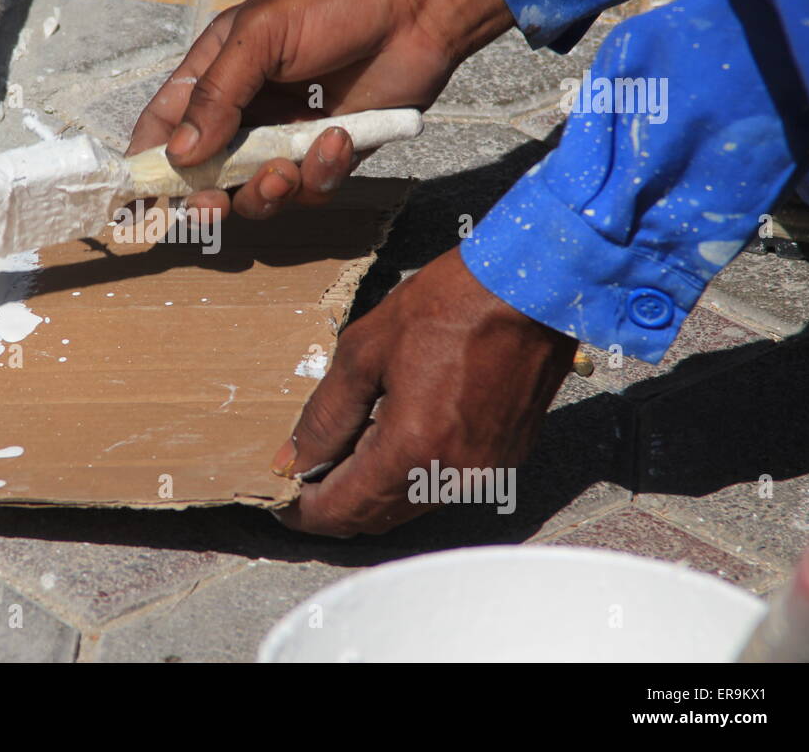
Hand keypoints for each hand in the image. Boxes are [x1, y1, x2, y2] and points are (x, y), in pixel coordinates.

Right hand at [125, 0, 512, 220]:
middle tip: (215, 206)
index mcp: (217, 72)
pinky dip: (320, 175)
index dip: (148, 163)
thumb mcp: (263, 35)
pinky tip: (338, 140)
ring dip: (265, 193)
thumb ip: (218, 94)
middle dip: (207, 197)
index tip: (137, 200)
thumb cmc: (336, 3)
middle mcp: (246, 110)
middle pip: (206, 175)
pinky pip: (310, 188)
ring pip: (256, 192)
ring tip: (284, 172)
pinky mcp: (329, 155)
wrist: (420, 9)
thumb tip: (179, 155)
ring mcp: (287, 136)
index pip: (165, 125)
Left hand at [271, 247, 577, 536]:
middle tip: (303, 475)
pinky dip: (407, 478)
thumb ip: (326, 415)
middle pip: (375, 517)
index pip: (343, 509)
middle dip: (333, 504)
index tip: (279, 496)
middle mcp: (450, 476)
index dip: (303, 510)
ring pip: (408, 506)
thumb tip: (294, 458)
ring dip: (370, 492)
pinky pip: (440, 487)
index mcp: (412, 451)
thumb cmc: (447, 307)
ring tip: (340, 456)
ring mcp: (483, 473)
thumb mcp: (364, 351)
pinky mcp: (504, 459)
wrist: (529, 290)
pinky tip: (388, 443)